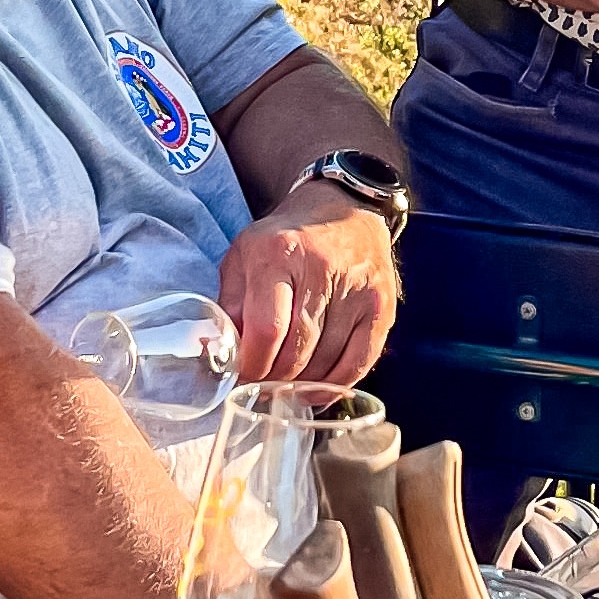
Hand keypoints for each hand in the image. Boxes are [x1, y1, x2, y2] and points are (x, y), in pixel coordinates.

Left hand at [219, 197, 398, 386]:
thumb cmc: (286, 239)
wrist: (344, 210)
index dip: (252, 364)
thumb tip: (217, 350)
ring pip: (325, 363)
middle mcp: (321, 270)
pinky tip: (316, 389)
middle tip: (262, 383)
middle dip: (274, 378)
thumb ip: (230, 304)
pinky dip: (334, 385)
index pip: (266, 330)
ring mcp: (357, 290)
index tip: (244, 374)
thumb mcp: (244, 257)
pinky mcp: (381, 307)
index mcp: (279, 254)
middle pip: (297, 352)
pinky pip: (358, 364)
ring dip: (301, 384)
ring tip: (286, 382)